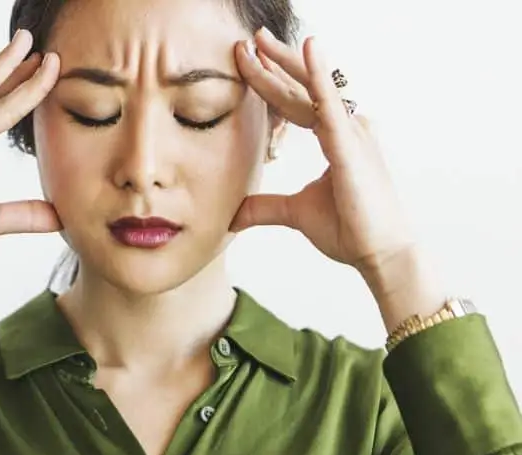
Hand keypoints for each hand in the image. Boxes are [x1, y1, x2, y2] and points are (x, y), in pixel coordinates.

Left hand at [231, 28, 415, 274]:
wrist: (379, 254)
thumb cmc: (350, 229)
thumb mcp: (297, 213)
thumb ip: (266, 206)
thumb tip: (234, 215)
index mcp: (335, 138)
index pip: (296, 103)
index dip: (272, 83)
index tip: (248, 63)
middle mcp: (345, 129)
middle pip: (303, 89)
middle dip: (275, 63)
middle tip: (250, 40)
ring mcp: (351, 135)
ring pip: (310, 92)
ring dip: (285, 64)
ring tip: (260, 40)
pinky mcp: (351, 148)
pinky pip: (331, 108)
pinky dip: (320, 78)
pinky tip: (310, 49)